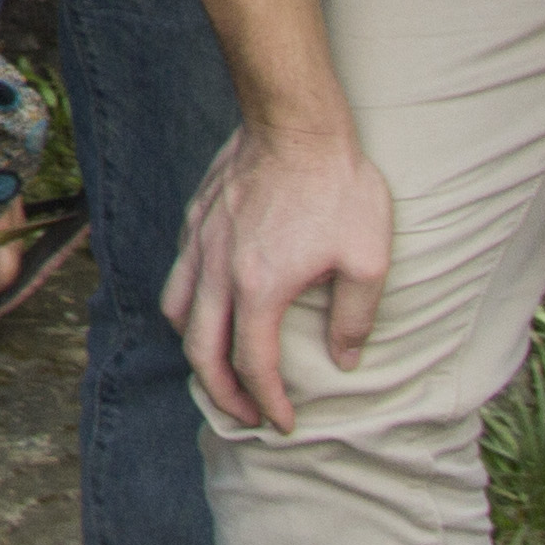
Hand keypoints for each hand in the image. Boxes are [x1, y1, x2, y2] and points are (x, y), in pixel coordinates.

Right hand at [161, 117, 395, 432]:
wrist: (295, 121)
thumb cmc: (337, 187)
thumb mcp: (368, 259)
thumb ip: (354, 317)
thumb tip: (343, 360)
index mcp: (258, 287)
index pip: (252, 364)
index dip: (269, 402)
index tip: (284, 423)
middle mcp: (218, 270)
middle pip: (201, 350)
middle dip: (222, 393)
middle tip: (247, 414)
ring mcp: (200, 242)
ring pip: (176, 311)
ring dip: (196, 349)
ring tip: (220, 365)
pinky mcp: (196, 219)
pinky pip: (179, 275)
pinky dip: (188, 305)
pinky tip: (214, 304)